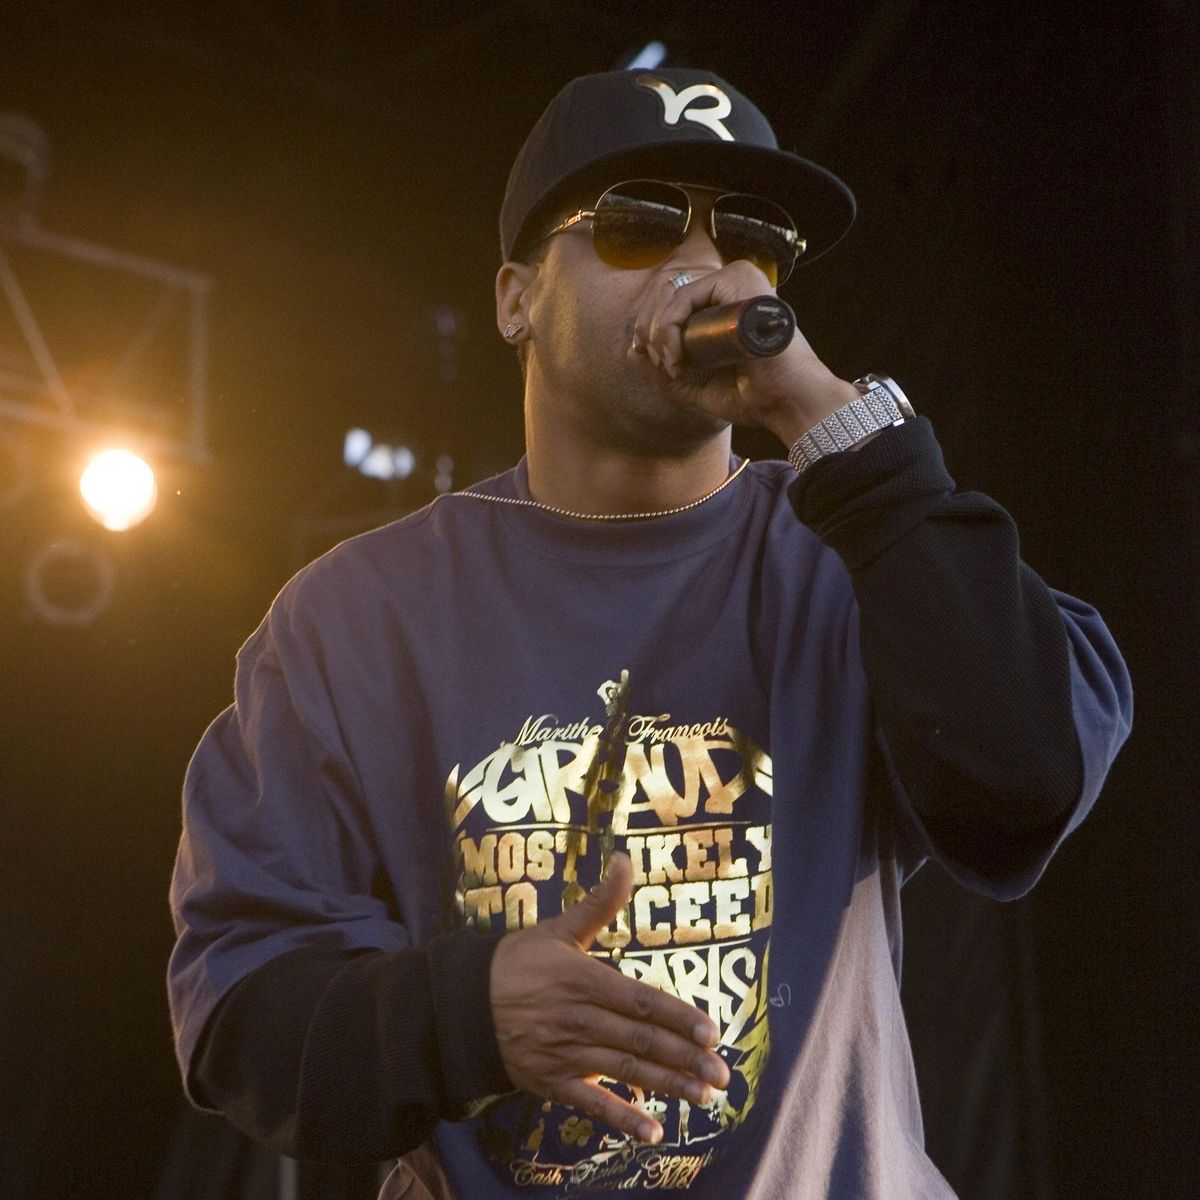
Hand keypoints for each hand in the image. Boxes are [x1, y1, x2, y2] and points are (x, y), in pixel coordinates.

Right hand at [489, 853, 729, 1143]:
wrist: (464, 1005)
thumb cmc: (518, 962)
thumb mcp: (559, 929)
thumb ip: (599, 901)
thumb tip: (625, 858)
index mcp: (585, 981)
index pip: (641, 1001)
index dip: (678, 1017)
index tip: (711, 1033)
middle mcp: (580, 1020)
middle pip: (641, 1041)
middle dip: (685, 1058)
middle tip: (722, 1074)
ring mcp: (567, 1054)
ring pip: (625, 1072)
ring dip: (667, 1086)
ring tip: (703, 1097)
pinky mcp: (553, 1082)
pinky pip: (592, 1105)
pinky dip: (622, 1119)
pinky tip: (653, 1132)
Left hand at [627, 260, 858, 445]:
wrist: (786, 401)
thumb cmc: (753, 395)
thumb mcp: (698, 385)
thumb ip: (665, 371)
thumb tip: (631, 351)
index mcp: (727, 302)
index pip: (674, 301)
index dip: (654, 330)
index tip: (660, 364)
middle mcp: (732, 284)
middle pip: (668, 294)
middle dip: (650, 331)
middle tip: (661, 364)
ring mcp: (737, 278)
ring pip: (673, 295)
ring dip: (660, 333)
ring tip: (673, 364)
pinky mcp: (737, 280)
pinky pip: (685, 296)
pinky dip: (670, 326)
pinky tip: (678, 354)